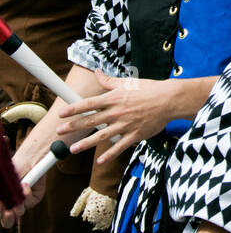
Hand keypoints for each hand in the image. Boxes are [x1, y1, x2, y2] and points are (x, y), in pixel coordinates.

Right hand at [0, 166, 44, 228]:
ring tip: (19, 190)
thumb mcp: (3, 184)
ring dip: (18, 203)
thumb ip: (1, 196)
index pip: (0, 215)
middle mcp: (12, 205)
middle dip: (7, 218)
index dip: (0, 214)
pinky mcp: (35, 198)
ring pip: (20, 212)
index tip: (2, 206)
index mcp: (3, 203)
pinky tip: (26, 185)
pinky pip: (30, 203)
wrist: (27, 160)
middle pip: (8, 222)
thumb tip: (1, 204)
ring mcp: (23, 202)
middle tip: (9, 213)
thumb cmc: (11, 170)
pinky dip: (27, 195)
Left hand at [56, 72, 177, 161]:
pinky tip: (100, 160)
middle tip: (59, 132)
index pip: (89, 104)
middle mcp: (117, 112)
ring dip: (86, 144)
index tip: (61, 114)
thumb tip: (98, 72)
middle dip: (74, 126)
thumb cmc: (149, 89)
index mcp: (114, 98)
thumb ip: (109, 81)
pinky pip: (120, 147)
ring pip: (102, 136)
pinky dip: (110, 154)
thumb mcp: (128, 82)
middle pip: (91, 121)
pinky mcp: (135, 135)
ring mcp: (125, 125)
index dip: (74, 109)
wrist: (169, 100)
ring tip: (73, 149)